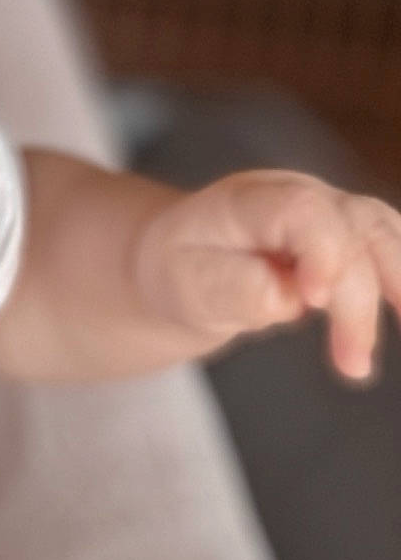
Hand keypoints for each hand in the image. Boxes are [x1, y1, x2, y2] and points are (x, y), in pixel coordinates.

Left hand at [134, 169, 400, 380]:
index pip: (302, 210)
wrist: (181, 261)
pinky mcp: (351, 234)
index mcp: (248, 201)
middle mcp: (297, 194)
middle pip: (354, 229)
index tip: (314, 301)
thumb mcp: (187, 284)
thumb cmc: (184, 271)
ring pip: (384, 236)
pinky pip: (392, 249)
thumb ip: (233, 288)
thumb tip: (289, 299)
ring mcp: (330, 210)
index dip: (323, 252)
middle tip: (352, 365)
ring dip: (400, 291)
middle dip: (359, 300)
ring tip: (375, 352)